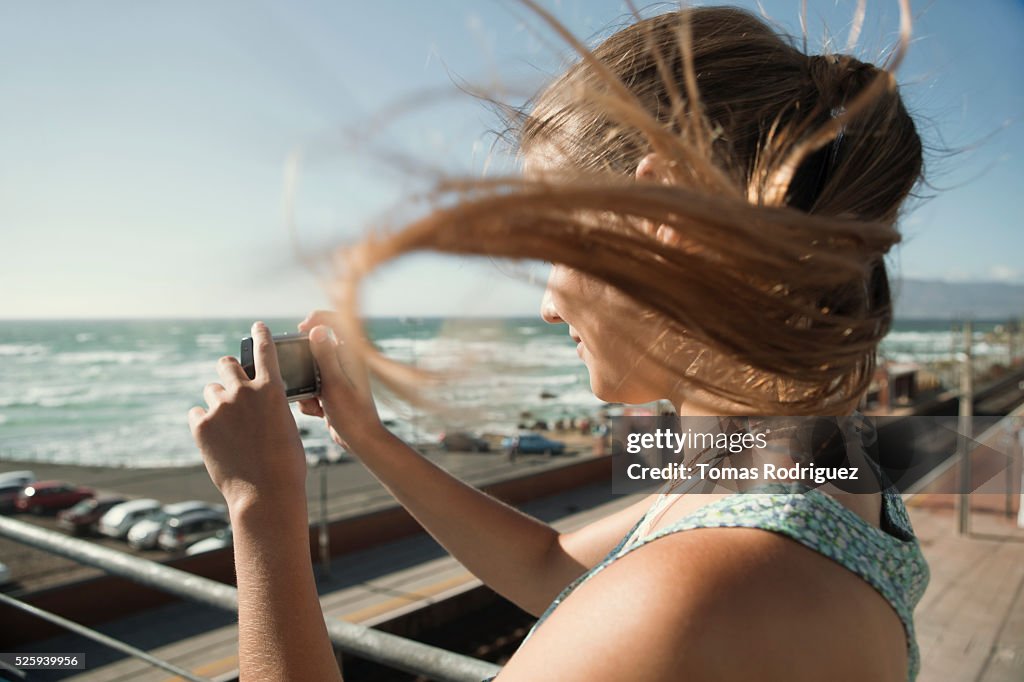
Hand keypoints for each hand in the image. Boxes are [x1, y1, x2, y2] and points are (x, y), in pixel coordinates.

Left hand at [189, 321, 307, 510]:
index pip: (265, 350)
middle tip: (229, 380)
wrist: (265, 493)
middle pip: (226, 364)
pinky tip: (216, 439)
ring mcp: (219, 407)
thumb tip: (253, 402)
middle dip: (228, 370)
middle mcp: (243, 391)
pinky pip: (197, 413)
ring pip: (211, 391)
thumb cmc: (286, 463)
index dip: (260, 335)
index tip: (257, 326)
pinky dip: (205, 421)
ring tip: (228, 425)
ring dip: (217, 400)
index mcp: (271, 388)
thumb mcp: (286, 425)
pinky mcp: (200, 425)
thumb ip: (269, 405)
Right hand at [296, 310, 384, 453]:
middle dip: (304, 363)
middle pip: (317, 347)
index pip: (336, 320)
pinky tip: (318, 412)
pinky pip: (312, 387)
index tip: (300, 329)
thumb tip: (317, 330)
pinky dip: (310, 399)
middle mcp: (346, 361)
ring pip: (311, 370)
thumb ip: (326, 356)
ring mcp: (339, 376)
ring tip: (313, 401)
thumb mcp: (334, 383)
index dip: (316, 319)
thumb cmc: (352, 413)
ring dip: (306, 386)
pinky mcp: (332, 391)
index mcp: (351, 353)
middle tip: (299, 375)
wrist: (361, 441)